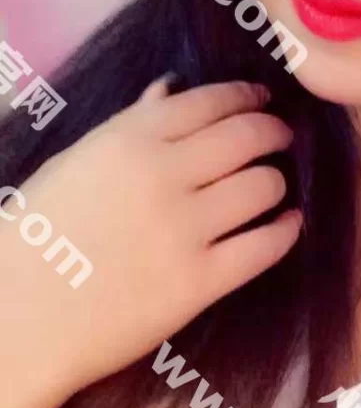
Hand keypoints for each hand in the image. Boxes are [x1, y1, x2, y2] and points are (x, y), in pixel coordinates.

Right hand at [0, 78, 300, 407]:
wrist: (16, 320)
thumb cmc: (37, 237)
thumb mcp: (74, 162)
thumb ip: (130, 122)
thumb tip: (172, 87)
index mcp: (128, 139)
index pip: (210, 101)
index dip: (247, 96)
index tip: (263, 99)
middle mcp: (162, 176)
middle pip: (247, 137)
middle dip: (274, 132)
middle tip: (282, 138)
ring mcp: (183, 230)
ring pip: (264, 186)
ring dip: (277, 181)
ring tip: (273, 186)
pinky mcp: (198, 283)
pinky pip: (266, 246)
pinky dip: (286, 230)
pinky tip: (288, 224)